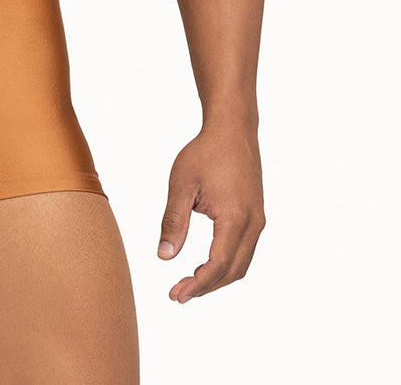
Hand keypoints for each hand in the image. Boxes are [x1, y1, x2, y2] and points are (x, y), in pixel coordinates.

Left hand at [157, 124, 264, 302]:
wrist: (232, 129)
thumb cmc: (205, 153)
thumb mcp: (181, 184)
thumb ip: (174, 221)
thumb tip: (164, 257)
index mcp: (234, 217)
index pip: (217, 265)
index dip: (197, 285)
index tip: (176, 294)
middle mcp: (252, 223)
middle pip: (232, 271)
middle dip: (205, 287)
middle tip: (178, 293)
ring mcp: (258, 220)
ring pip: (241, 264)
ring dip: (217, 278)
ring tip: (189, 283)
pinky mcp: (256, 215)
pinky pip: (244, 251)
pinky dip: (226, 264)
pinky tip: (206, 264)